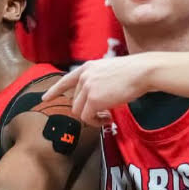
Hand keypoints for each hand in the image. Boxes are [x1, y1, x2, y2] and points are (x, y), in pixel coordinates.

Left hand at [42, 52, 159, 125]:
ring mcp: (87, 88)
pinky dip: (95, 122)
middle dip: (87, 109)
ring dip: (91, 117)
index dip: (55, 90)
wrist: (143, 71)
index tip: (45, 98)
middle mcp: (84, 76)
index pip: (66, 80)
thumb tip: (96, 98)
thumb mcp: (110, 71)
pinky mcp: (93, 100)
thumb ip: (98, 81)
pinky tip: (107, 119)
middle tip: (103, 114)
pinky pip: (87, 117)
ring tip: (106, 117)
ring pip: (79, 110)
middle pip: (75, 100)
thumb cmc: (134, 72)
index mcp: (87, 67)